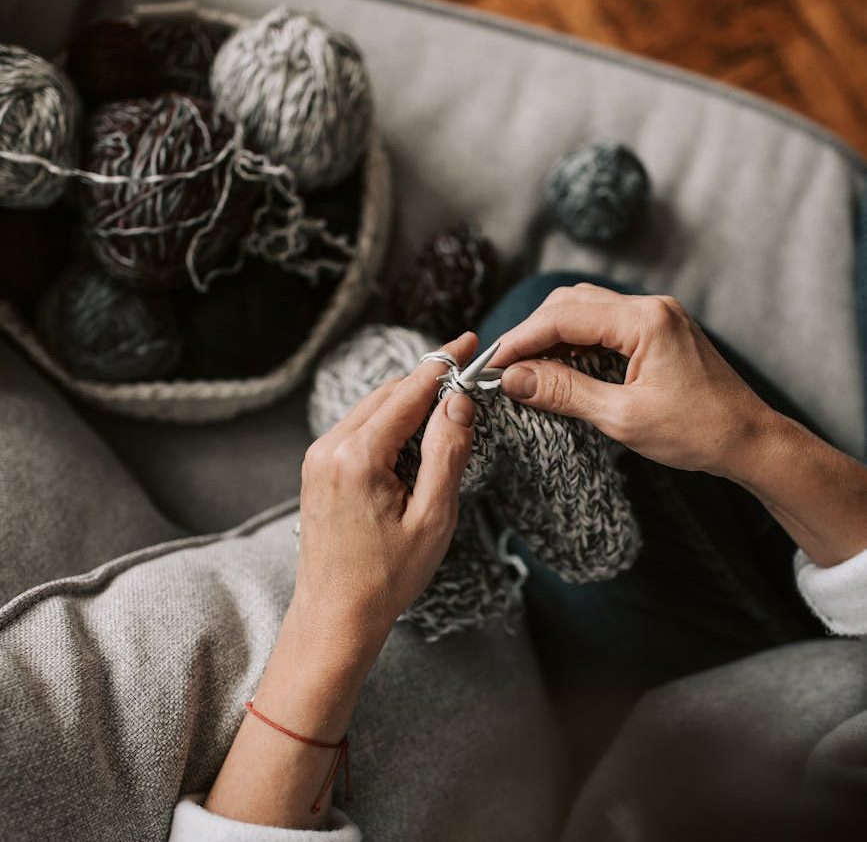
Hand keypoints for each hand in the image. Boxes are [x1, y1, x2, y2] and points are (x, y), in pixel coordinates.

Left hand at [294, 330, 477, 653]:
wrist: (335, 615)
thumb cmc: (387, 576)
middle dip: (428, 379)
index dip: (443, 363)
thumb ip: (447, 452)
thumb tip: (459, 400)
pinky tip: (413, 431)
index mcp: (358, 456)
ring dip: (408, 399)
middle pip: (388, 393)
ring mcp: (318, 456)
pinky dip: (388, 419)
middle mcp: (329, 447)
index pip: (408, 391)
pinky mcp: (317, 468)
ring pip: (372, 407)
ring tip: (446, 402)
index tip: (469, 342)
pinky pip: (357, 427)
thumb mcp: (433, 517)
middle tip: (465, 372)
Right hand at [493, 282, 773, 478]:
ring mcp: (656, 317)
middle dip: (532, 333)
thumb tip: (513, 379)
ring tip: (526, 370)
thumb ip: (564, 392)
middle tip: (503, 368)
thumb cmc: (697, 432)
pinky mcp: (657, 331)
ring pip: (585, 311)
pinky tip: (560, 368)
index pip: (563, 317)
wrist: (751, 441)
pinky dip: (575, 343)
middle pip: (570, 304)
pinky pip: (604, 326)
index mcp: (645, 321)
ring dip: (551, 336)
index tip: (491, 363)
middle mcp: (650, 307)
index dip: (520, 339)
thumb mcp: (622, 417)